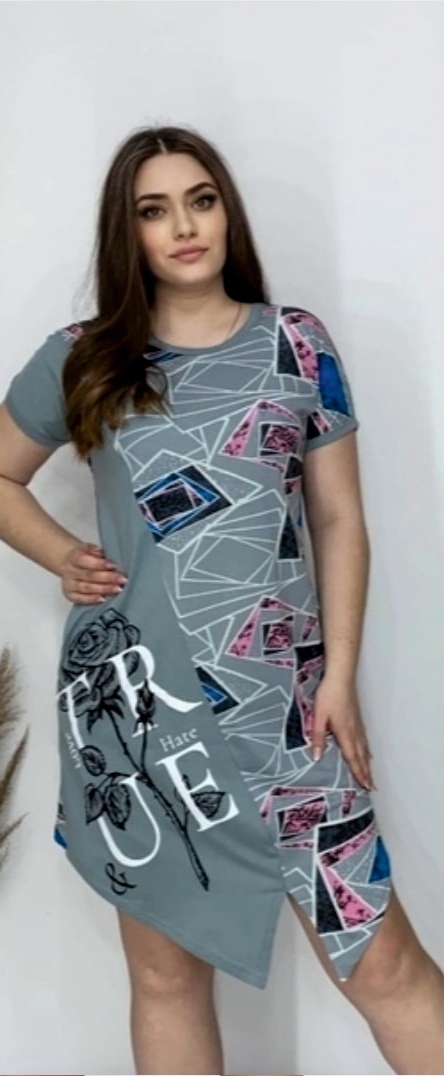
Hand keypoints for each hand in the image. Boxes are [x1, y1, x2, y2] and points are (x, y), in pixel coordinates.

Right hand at [59, 542, 126, 603]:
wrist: (68, 562)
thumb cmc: (84, 556)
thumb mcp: (88, 548)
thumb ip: (95, 551)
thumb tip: (102, 553)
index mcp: (73, 556)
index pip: (84, 560)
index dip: (99, 564)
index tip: (113, 565)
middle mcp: (70, 571)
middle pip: (88, 575)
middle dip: (107, 578)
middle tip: (122, 579)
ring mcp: (69, 584)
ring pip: (86, 587)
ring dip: (103, 589)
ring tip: (117, 589)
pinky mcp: (70, 594)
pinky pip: (80, 599)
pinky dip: (91, 599)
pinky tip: (103, 599)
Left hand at [311, 674, 374, 790]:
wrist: (341, 677)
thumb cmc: (328, 695)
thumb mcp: (319, 716)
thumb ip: (319, 737)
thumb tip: (317, 757)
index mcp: (345, 733)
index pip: (353, 758)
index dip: (359, 773)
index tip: (365, 786)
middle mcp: (354, 731)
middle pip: (362, 756)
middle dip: (367, 773)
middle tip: (372, 787)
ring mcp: (358, 724)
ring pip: (364, 748)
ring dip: (368, 763)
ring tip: (371, 774)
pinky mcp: (358, 718)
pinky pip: (364, 740)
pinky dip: (367, 750)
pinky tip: (367, 752)